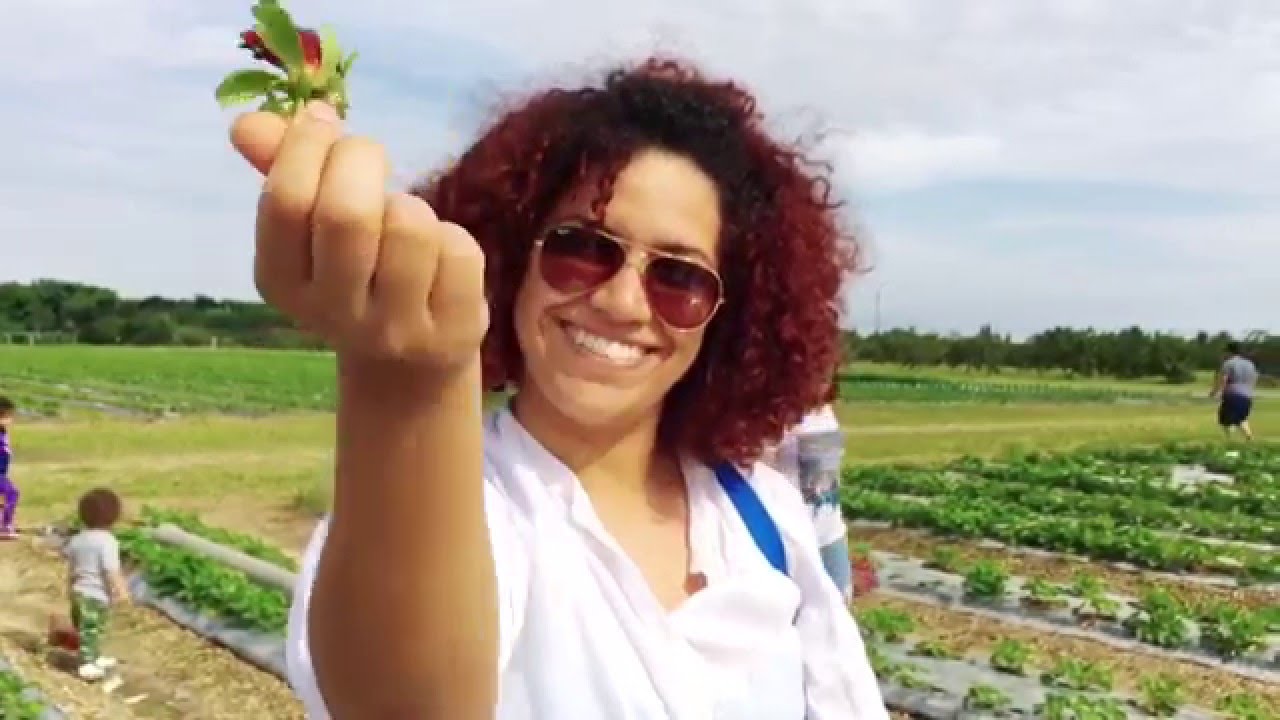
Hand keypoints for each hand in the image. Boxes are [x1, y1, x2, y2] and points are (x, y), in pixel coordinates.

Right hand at [229, 102, 488, 371]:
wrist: (412, 364)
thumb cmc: (359, 273)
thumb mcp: (312, 231)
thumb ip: (279, 169)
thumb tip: (247, 122)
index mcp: (282, 283)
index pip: (285, 201)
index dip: (307, 145)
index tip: (324, 124)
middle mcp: (332, 314)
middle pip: (346, 213)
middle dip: (361, 158)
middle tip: (368, 156)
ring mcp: (395, 330)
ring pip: (409, 226)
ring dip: (411, 204)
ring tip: (404, 222)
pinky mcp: (452, 332)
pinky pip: (458, 251)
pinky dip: (453, 236)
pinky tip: (439, 260)